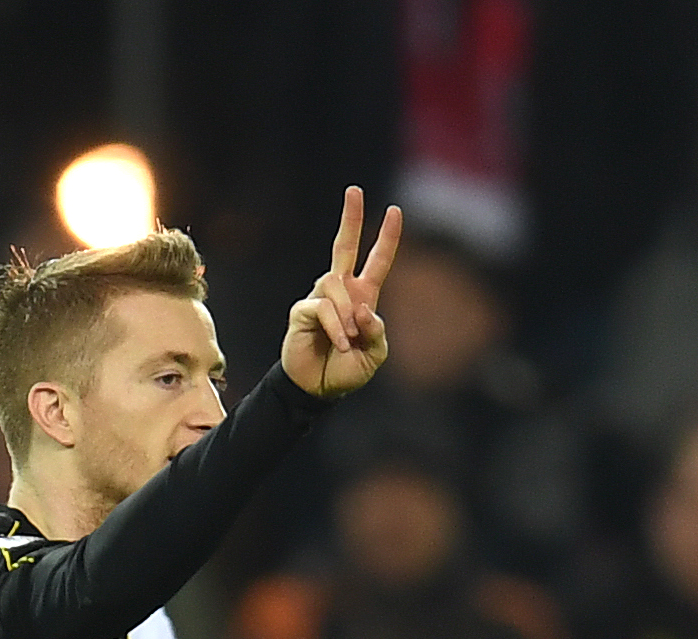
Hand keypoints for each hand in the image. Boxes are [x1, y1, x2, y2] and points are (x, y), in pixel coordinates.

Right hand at [281, 186, 401, 397]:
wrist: (317, 389)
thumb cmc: (347, 371)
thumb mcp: (375, 355)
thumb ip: (378, 331)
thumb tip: (363, 308)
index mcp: (363, 297)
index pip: (377, 262)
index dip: (387, 238)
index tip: (394, 211)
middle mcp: (340, 291)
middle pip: (344, 246)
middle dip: (350, 218)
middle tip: (354, 190)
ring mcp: (319, 298)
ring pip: (336, 285)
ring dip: (347, 315)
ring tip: (348, 342)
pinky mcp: (302, 311)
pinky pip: (323, 307)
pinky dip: (335, 327)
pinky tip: (339, 344)